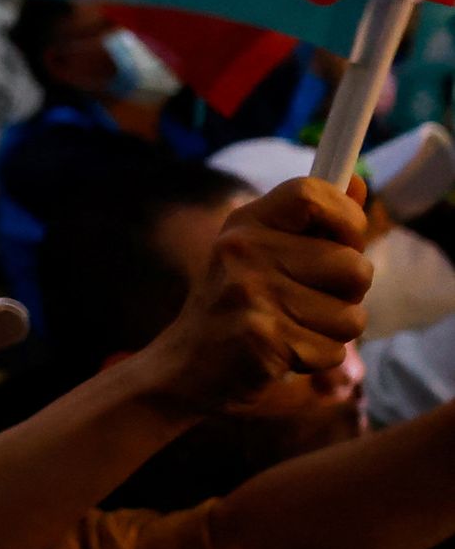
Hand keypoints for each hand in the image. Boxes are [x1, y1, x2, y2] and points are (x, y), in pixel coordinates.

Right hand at [126, 177, 373, 420]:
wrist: (188, 364)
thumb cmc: (239, 304)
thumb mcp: (266, 252)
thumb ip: (316, 222)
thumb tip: (360, 183)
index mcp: (247, 223)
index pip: (314, 194)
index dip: (348, 218)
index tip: (344, 241)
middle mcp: (244, 250)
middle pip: (353, 266)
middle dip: (348, 294)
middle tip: (310, 300)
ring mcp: (250, 293)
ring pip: (350, 316)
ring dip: (333, 331)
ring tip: (293, 327)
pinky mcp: (261, 338)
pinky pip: (332, 351)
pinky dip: (317, 359)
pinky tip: (284, 352)